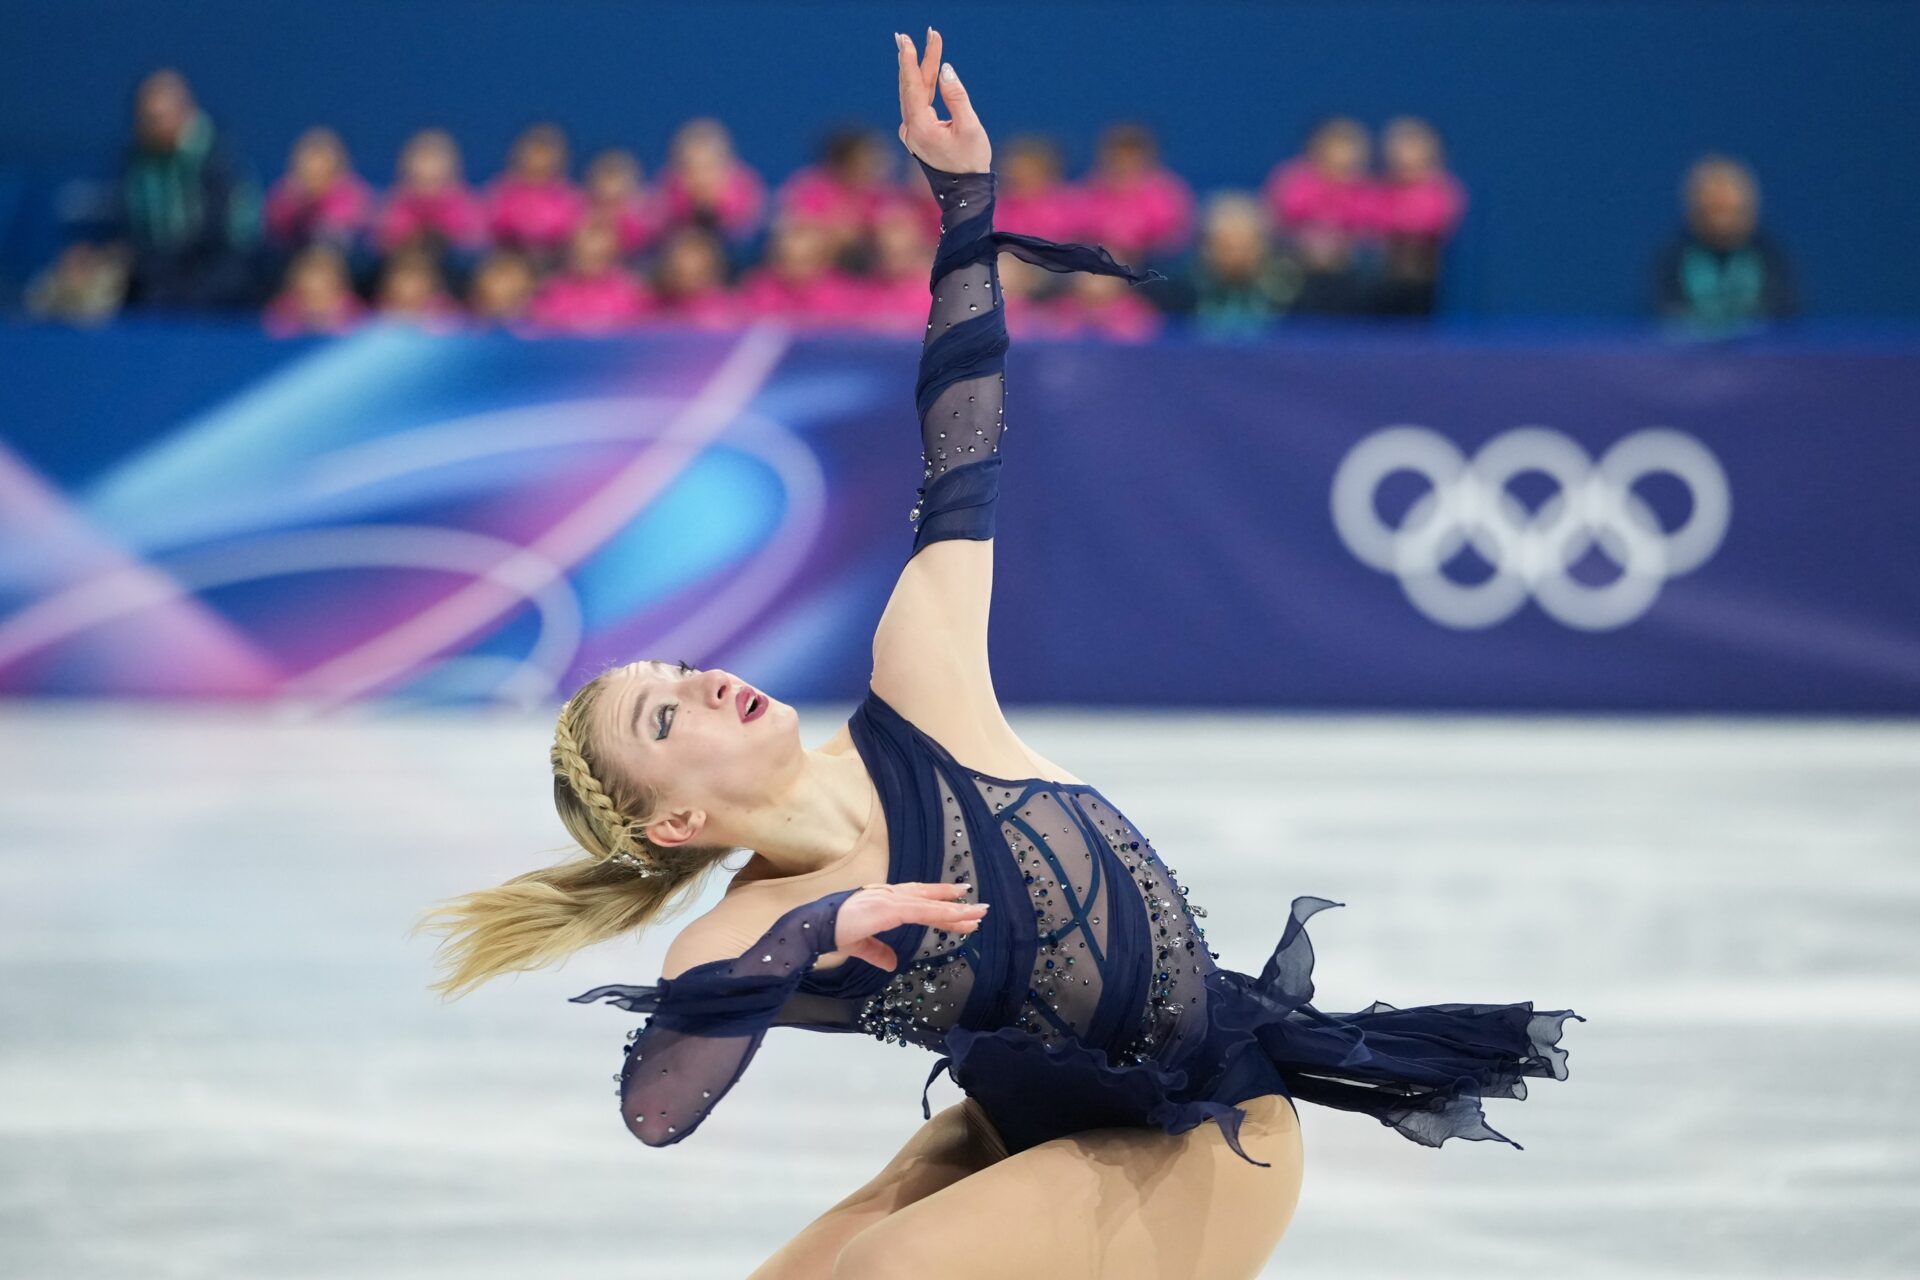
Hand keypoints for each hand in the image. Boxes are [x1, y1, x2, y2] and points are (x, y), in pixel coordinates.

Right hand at [833, 880, 987, 969]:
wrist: (813, 926)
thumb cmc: (833, 931)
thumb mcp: (860, 943)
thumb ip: (877, 951)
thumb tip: (892, 963)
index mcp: (885, 901)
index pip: (919, 901)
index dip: (941, 904)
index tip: (963, 909)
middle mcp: (890, 895)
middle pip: (929, 898)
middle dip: (955, 905)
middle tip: (981, 910)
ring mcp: (889, 899)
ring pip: (930, 903)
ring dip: (955, 909)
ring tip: (978, 913)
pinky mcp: (888, 908)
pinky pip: (920, 910)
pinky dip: (940, 912)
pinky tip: (956, 916)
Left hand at [894, 29, 990, 173]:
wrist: (965, 193)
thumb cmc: (971, 161)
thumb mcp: (970, 126)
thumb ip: (957, 96)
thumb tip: (945, 69)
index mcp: (920, 127)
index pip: (912, 86)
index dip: (910, 60)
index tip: (907, 39)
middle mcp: (910, 130)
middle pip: (911, 87)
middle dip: (913, 59)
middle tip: (907, 35)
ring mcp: (911, 133)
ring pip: (915, 94)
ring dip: (919, 69)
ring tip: (921, 44)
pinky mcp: (917, 134)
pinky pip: (918, 103)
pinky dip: (923, 85)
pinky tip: (926, 70)